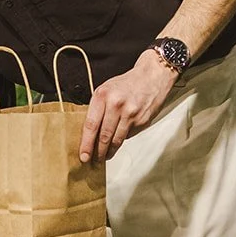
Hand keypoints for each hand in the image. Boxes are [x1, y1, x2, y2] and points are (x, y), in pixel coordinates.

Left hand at [79, 50, 177, 164]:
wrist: (152, 76)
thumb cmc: (126, 84)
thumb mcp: (106, 89)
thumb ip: (97, 108)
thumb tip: (89, 133)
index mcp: (102, 95)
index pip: (91, 124)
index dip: (86, 143)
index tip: (83, 155)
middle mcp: (116, 104)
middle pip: (103, 136)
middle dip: (97, 152)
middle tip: (93, 161)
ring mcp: (130, 113)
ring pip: (116, 139)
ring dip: (109, 151)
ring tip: (105, 156)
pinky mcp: (142, 120)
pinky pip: (129, 135)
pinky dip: (122, 139)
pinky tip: (119, 140)